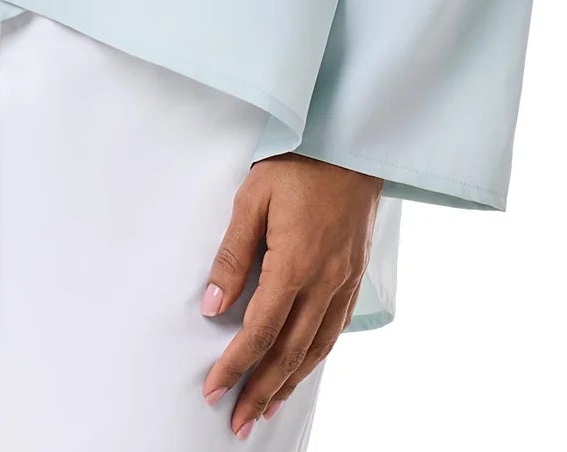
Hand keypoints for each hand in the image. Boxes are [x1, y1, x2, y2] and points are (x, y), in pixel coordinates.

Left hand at [200, 153, 382, 436]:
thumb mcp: (253, 198)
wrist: (351, 144)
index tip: (214, 389)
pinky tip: (302, 368)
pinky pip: (335, 329)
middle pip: (290, 352)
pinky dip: (316, 357)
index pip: (260, 330)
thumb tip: (212, 305)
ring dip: (290, 383)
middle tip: (238, 421)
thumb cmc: (298, 164)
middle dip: (261, 390)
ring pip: (317, 347)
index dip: (235, 364)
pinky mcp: (355, 275)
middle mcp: (324, 281)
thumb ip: (232, 254)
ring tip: (267, 408)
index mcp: (295, 263)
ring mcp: (344, 280)